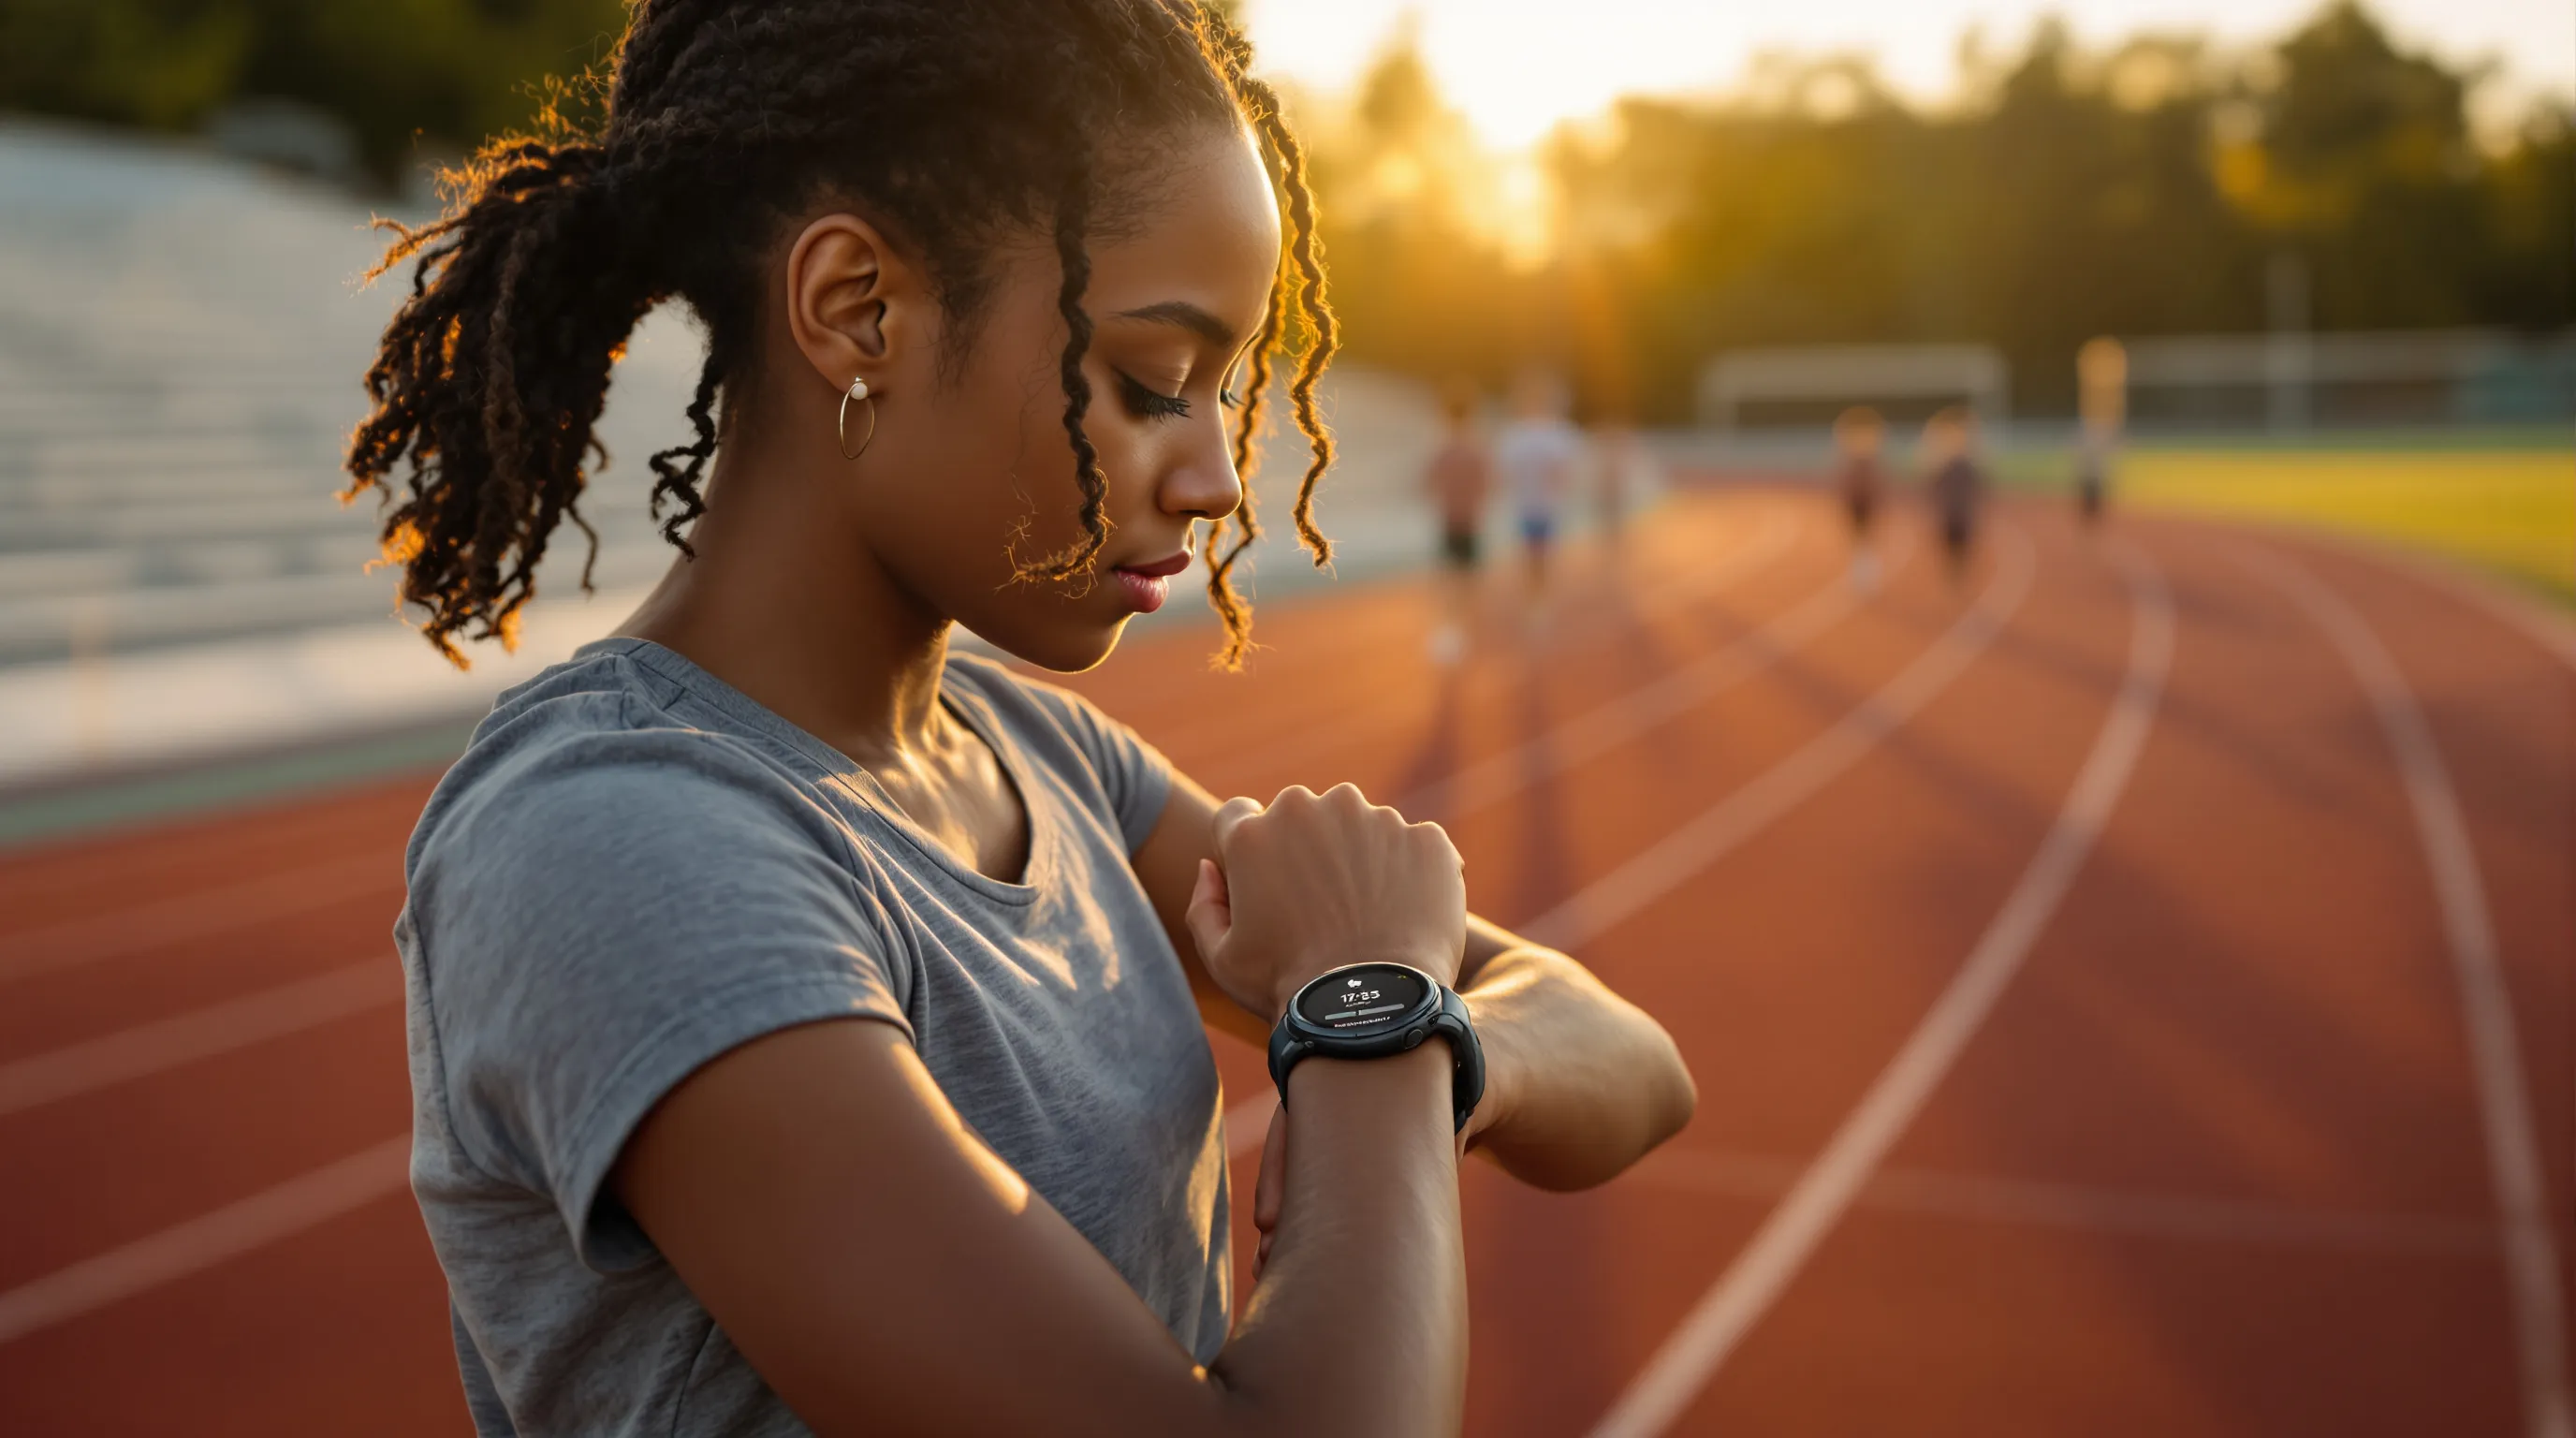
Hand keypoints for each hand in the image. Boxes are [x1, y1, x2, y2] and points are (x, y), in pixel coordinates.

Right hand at [1183, 783, 1465, 1023]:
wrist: (1372, 1010)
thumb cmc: (1288, 987)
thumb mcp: (1222, 958)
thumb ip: (1204, 904)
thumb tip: (1210, 866)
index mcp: (1253, 832)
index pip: (1240, 815)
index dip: (1253, 850)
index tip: (1272, 882)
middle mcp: (1311, 809)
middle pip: (1304, 815)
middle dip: (1310, 849)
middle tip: (1325, 908)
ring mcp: (1373, 818)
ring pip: (1362, 826)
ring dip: (1362, 857)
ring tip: (1369, 917)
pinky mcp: (1425, 838)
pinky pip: (1414, 847)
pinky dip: (1412, 874)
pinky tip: (1405, 917)